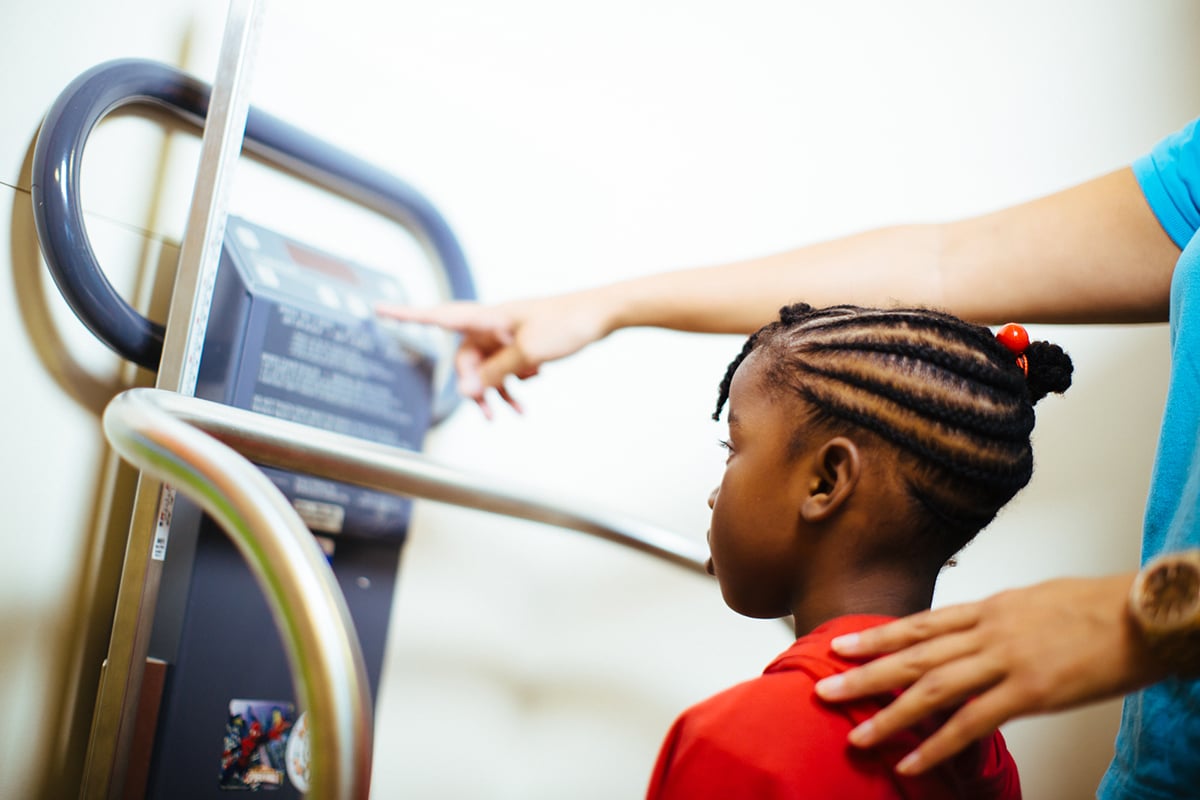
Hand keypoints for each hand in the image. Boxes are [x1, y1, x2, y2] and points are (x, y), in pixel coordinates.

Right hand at [376, 292, 613, 417]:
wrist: (602, 314)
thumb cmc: (567, 323)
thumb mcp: (528, 353)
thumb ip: (494, 372)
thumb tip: (466, 391)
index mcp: (489, 316)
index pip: (439, 316)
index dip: (407, 315)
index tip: (378, 310)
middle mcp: (494, 323)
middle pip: (466, 357)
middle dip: (474, 385)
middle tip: (486, 412)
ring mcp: (509, 332)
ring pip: (488, 366)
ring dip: (496, 390)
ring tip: (512, 412)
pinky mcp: (524, 341)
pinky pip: (507, 365)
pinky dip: (513, 381)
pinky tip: (527, 393)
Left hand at [813, 573, 1164, 774]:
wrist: (1140, 613)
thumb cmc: (1093, 608)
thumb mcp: (1032, 602)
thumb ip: (996, 620)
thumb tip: (972, 632)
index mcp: (987, 609)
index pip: (919, 624)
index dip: (877, 636)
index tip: (841, 644)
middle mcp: (987, 631)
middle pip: (913, 654)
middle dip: (865, 672)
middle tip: (825, 687)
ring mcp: (1005, 660)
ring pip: (933, 688)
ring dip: (890, 712)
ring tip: (857, 734)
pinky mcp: (1030, 691)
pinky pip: (973, 721)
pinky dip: (938, 743)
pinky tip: (912, 759)